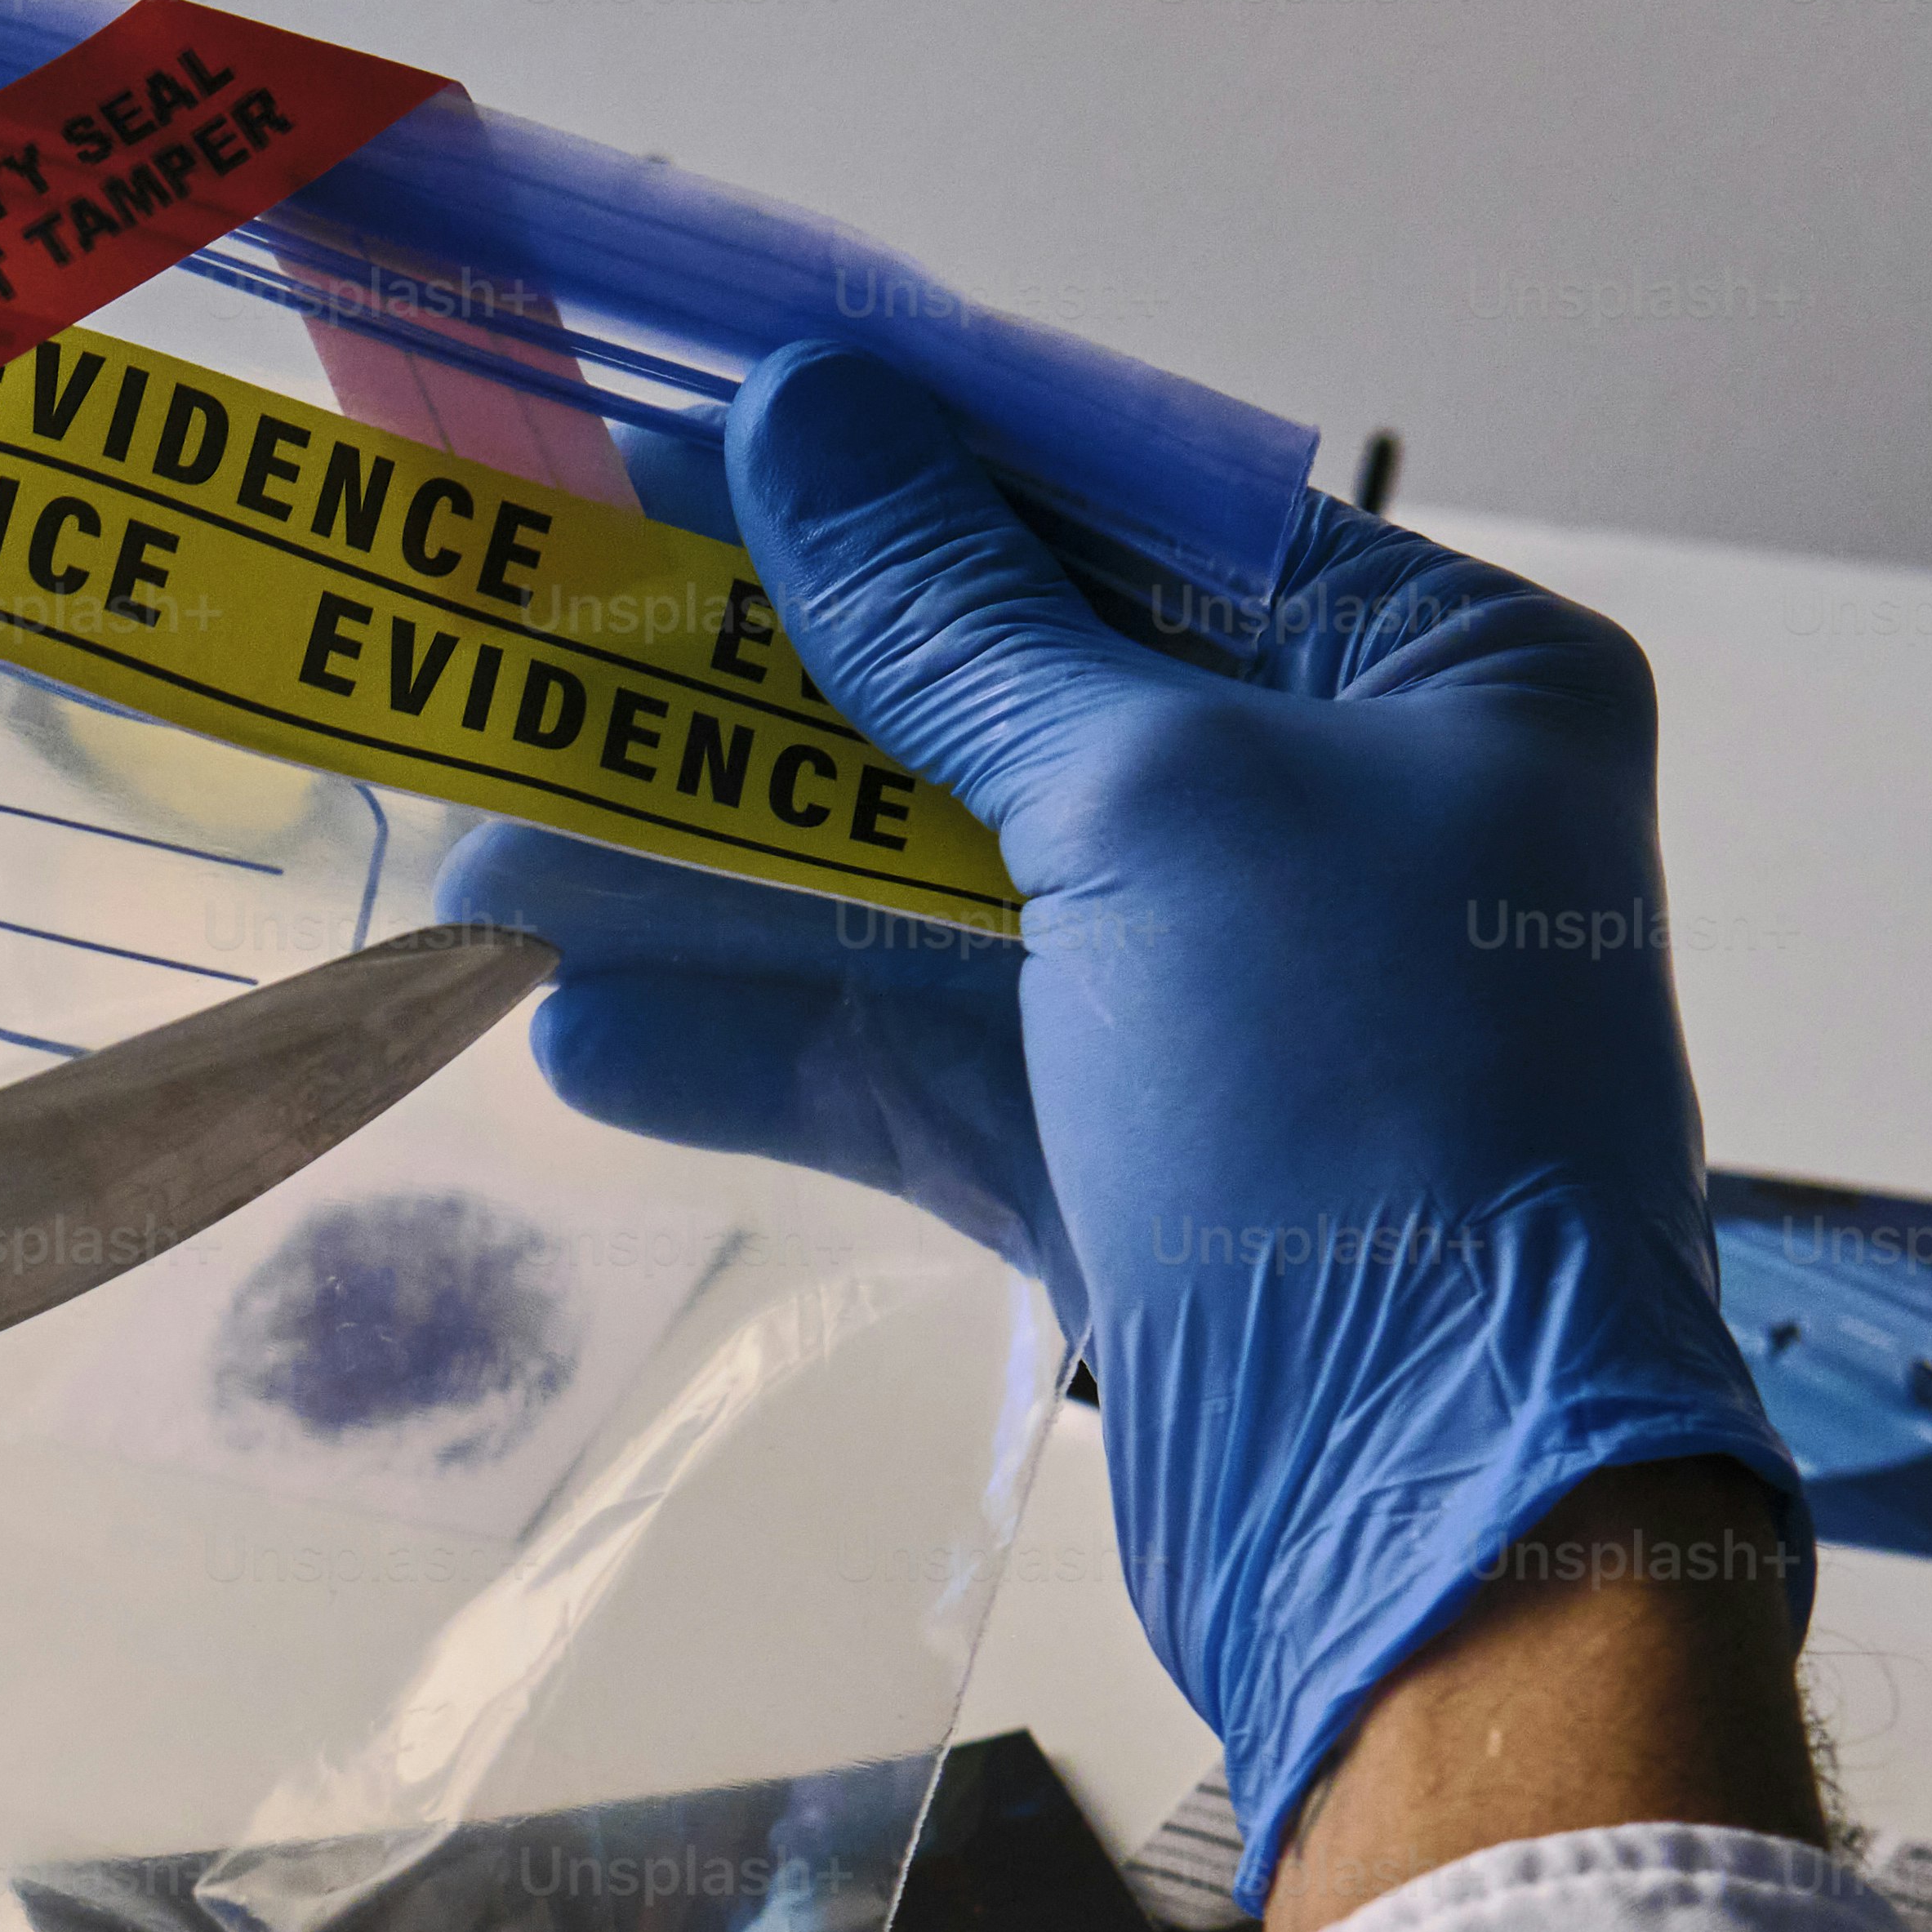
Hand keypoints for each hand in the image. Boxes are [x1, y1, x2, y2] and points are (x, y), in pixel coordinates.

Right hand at [439, 345, 1796, 1895]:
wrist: (1437, 1522)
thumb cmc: (1362, 1105)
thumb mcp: (1155, 808)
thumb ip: (959, 622)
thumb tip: (801, 409)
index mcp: (1432, 679)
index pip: (1125, 510)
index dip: (893, 463)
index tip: (677, 427)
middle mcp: (1339, 816)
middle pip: (999, 696)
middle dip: (760, 690)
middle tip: (540, 631)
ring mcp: (1222, 999)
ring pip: (928, 892)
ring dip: (710, 882)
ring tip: (493, 859)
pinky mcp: (1121, 1159)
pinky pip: (916, 1061)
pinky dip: (761, 1045)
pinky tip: (581, 1030)